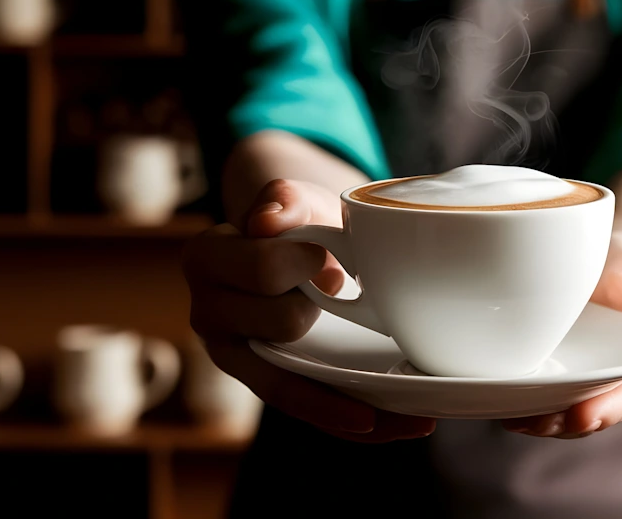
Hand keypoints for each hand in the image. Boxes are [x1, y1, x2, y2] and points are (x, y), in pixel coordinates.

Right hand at [183, 179, 435, 442]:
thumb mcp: (293, 198)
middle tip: (339, 294)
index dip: (299, 265)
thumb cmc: (293, 222)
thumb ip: (283, 198)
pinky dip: (349, 421)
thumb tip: (269, 221)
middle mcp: (209, 315)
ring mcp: (237, 358)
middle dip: (318, 311)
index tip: (325, 260)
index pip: (259, 271)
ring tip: (415, 414)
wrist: (294, 245)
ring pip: (290, 388)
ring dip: (350, 400)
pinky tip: (402, 424)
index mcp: (207, 260)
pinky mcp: (267, 382)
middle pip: (280, 326)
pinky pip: (306, 412)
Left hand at [501, 233, 621, 437]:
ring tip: (513, 417)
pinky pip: (557, 406)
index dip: (615, 407)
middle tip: (535, 421)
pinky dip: (534, 409)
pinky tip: (507, 407)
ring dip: (546, 421)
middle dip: (570, 422)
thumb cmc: (620, 267)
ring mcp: (605, 390)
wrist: (602, 270)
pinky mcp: (576, 390)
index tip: (584, 414)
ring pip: (577, 417)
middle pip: (605, 412)